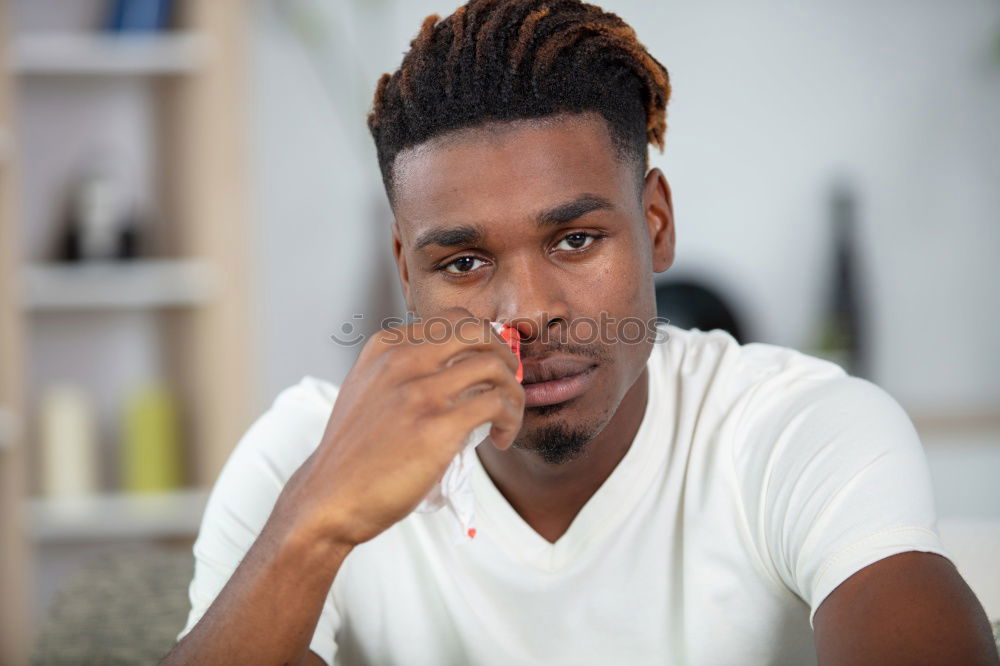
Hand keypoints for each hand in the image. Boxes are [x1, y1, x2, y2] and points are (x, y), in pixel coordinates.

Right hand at [271, 308, 524, 549]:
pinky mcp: (437, 425)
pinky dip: (509, 419)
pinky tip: (499, 438)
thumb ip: (404, 372)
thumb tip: (458, 368)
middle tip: (507, 385)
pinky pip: (496, 403)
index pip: (452, 320)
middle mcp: (402, 360)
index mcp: (385, 347)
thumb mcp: (369, 391)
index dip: (482, 341)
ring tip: (505, 418)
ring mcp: (420, 390)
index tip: (488, 369)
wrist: (329, 497)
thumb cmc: (354, 453)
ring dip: (513, 392)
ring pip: (495, 366)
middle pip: (478, 331)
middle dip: (504, 355)